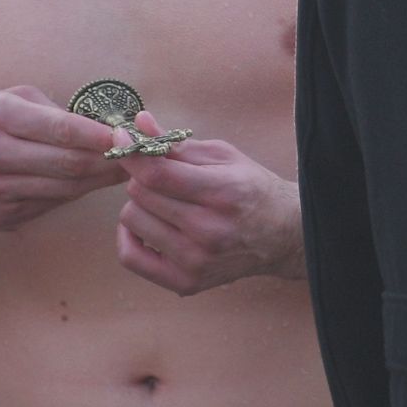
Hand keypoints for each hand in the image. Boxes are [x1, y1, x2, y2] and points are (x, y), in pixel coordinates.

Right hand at [0, 86, 120, 231]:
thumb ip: (54, 109)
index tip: (131, 136)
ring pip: (66, 189)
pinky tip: (91, 182)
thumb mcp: (9, 99)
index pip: (62, 129)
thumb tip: (107, 125)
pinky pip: (53, 204)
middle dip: (112, 161)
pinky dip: (76, 193)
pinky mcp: (1, 217)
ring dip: (101, 181)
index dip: (102, 136)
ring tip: (126, 169)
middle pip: (69, 164)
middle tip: (141, 156)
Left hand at [112, 128, 303, 295]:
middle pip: (140, 194)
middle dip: (145, 178)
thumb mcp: (225, 157)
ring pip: (131, 219)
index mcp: (223, 192)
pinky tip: (147, 227)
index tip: (122, 139)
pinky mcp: (185, 282)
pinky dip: (129, 236)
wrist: (283, 236)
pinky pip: (130, 256)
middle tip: (163, 178)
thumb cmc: (253, 191)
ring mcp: (195, 260)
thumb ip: (179, 144)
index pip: (158, 174)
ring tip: (164, 204)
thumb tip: (139, 125)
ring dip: (141, 205)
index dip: (133, 154)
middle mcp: (209, 230)